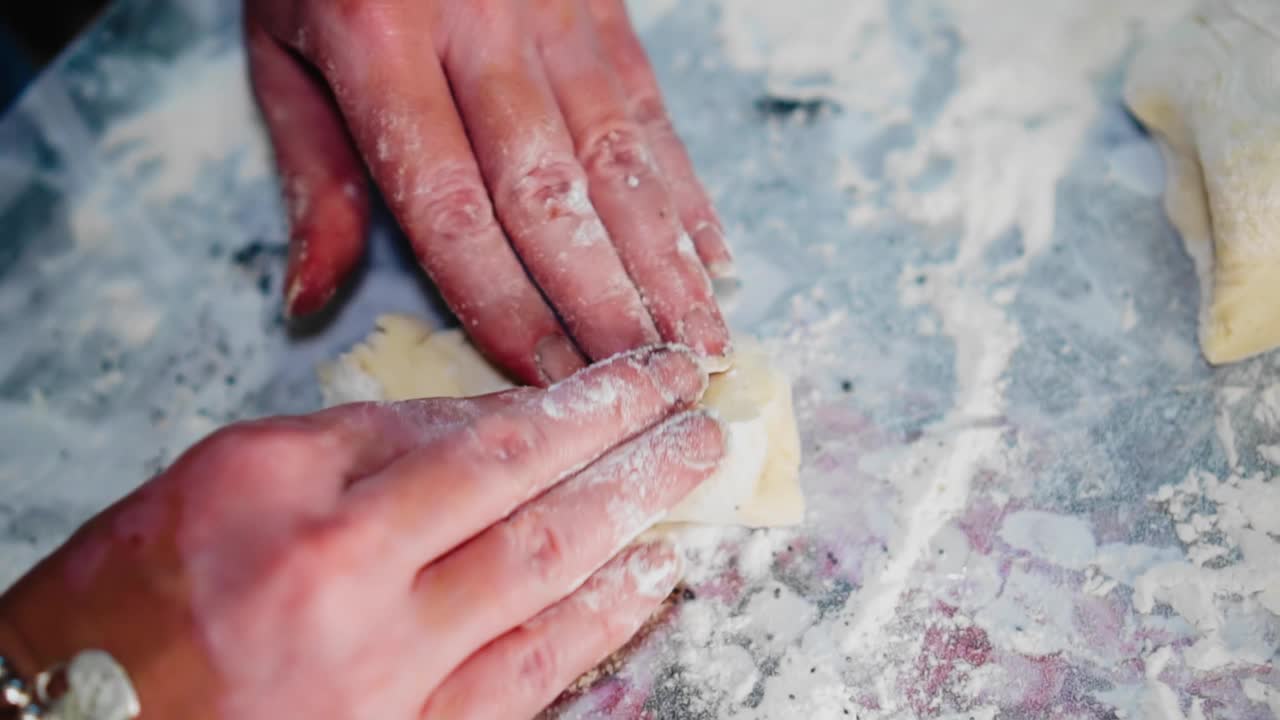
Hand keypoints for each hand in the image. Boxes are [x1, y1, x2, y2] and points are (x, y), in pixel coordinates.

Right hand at [0, 347, 723, 718]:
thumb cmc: (132, 605)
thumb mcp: (222, 484)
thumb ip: (353, 449)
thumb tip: (480, 427)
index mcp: (281, 480)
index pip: (448, 422)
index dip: (556, 397)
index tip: (622, 372)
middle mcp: (335, 565)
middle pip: (514, 478)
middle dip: (622, 429)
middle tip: (693, 395)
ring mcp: (379, 664)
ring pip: (541, 569)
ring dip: (634, 510)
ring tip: (696, 469)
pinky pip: (529, 674)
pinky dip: (600, 620)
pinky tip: (651, 578)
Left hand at [245, 0, 733, 383]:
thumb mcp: (280, 51)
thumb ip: (312, 175)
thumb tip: (310, 299)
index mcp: (378, 41)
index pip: (450, 205)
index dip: (502, 302)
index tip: (544, 380)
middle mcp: (478, 25)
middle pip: (550, 192)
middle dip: (604, 301)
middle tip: (649, 384)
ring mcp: (553, 11)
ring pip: (619, 156)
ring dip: (665, 259)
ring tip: (701, 339)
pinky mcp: (603, 6)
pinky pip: (649, 108)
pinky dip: (684, 189)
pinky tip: (712, 253)